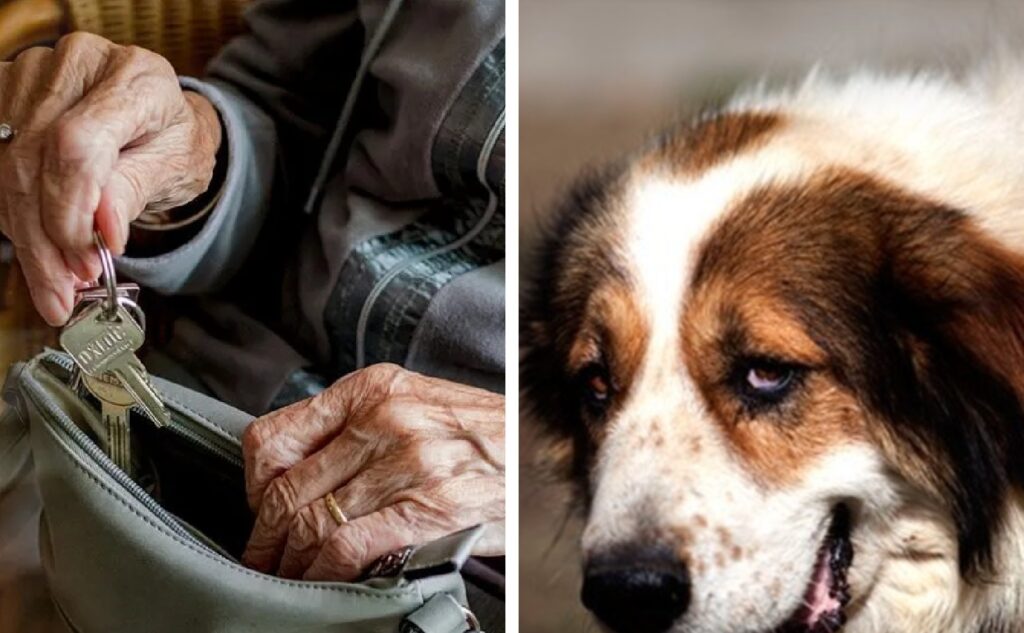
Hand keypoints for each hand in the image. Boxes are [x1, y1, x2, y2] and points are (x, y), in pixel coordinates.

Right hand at [0, 33, 220, 325]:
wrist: (153, 117)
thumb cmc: (169, 139)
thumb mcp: (174, 167)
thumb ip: (136, 190)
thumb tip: (105, 230)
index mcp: (135, 78)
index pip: (78, 144)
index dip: (73, 208)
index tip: (88, 258)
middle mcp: (77, 63)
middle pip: (35, 159)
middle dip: (47, 237)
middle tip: (66, 290)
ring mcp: (32, 72)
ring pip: (6, 166)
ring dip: (25, 235)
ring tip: (54, 282)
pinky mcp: (5, 92)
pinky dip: (13, 215)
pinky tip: (37, 248)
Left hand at [241, 364, 504, 580]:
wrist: (536, 449)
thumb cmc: (474, 433)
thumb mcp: (411, 405)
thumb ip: (354, 426)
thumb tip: (298, 470)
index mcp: (372, 389)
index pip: (274, 436)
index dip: (253, 484)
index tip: (258, 508)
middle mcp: (384, 420)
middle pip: (286, 490)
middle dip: (264, 538)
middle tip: (262, 560)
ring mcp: (406, 464)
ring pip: (311, 523)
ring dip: (289, 563)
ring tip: (287, 577)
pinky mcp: (427, 508)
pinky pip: (347, 547)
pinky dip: (323, 573)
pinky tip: (322, 581)